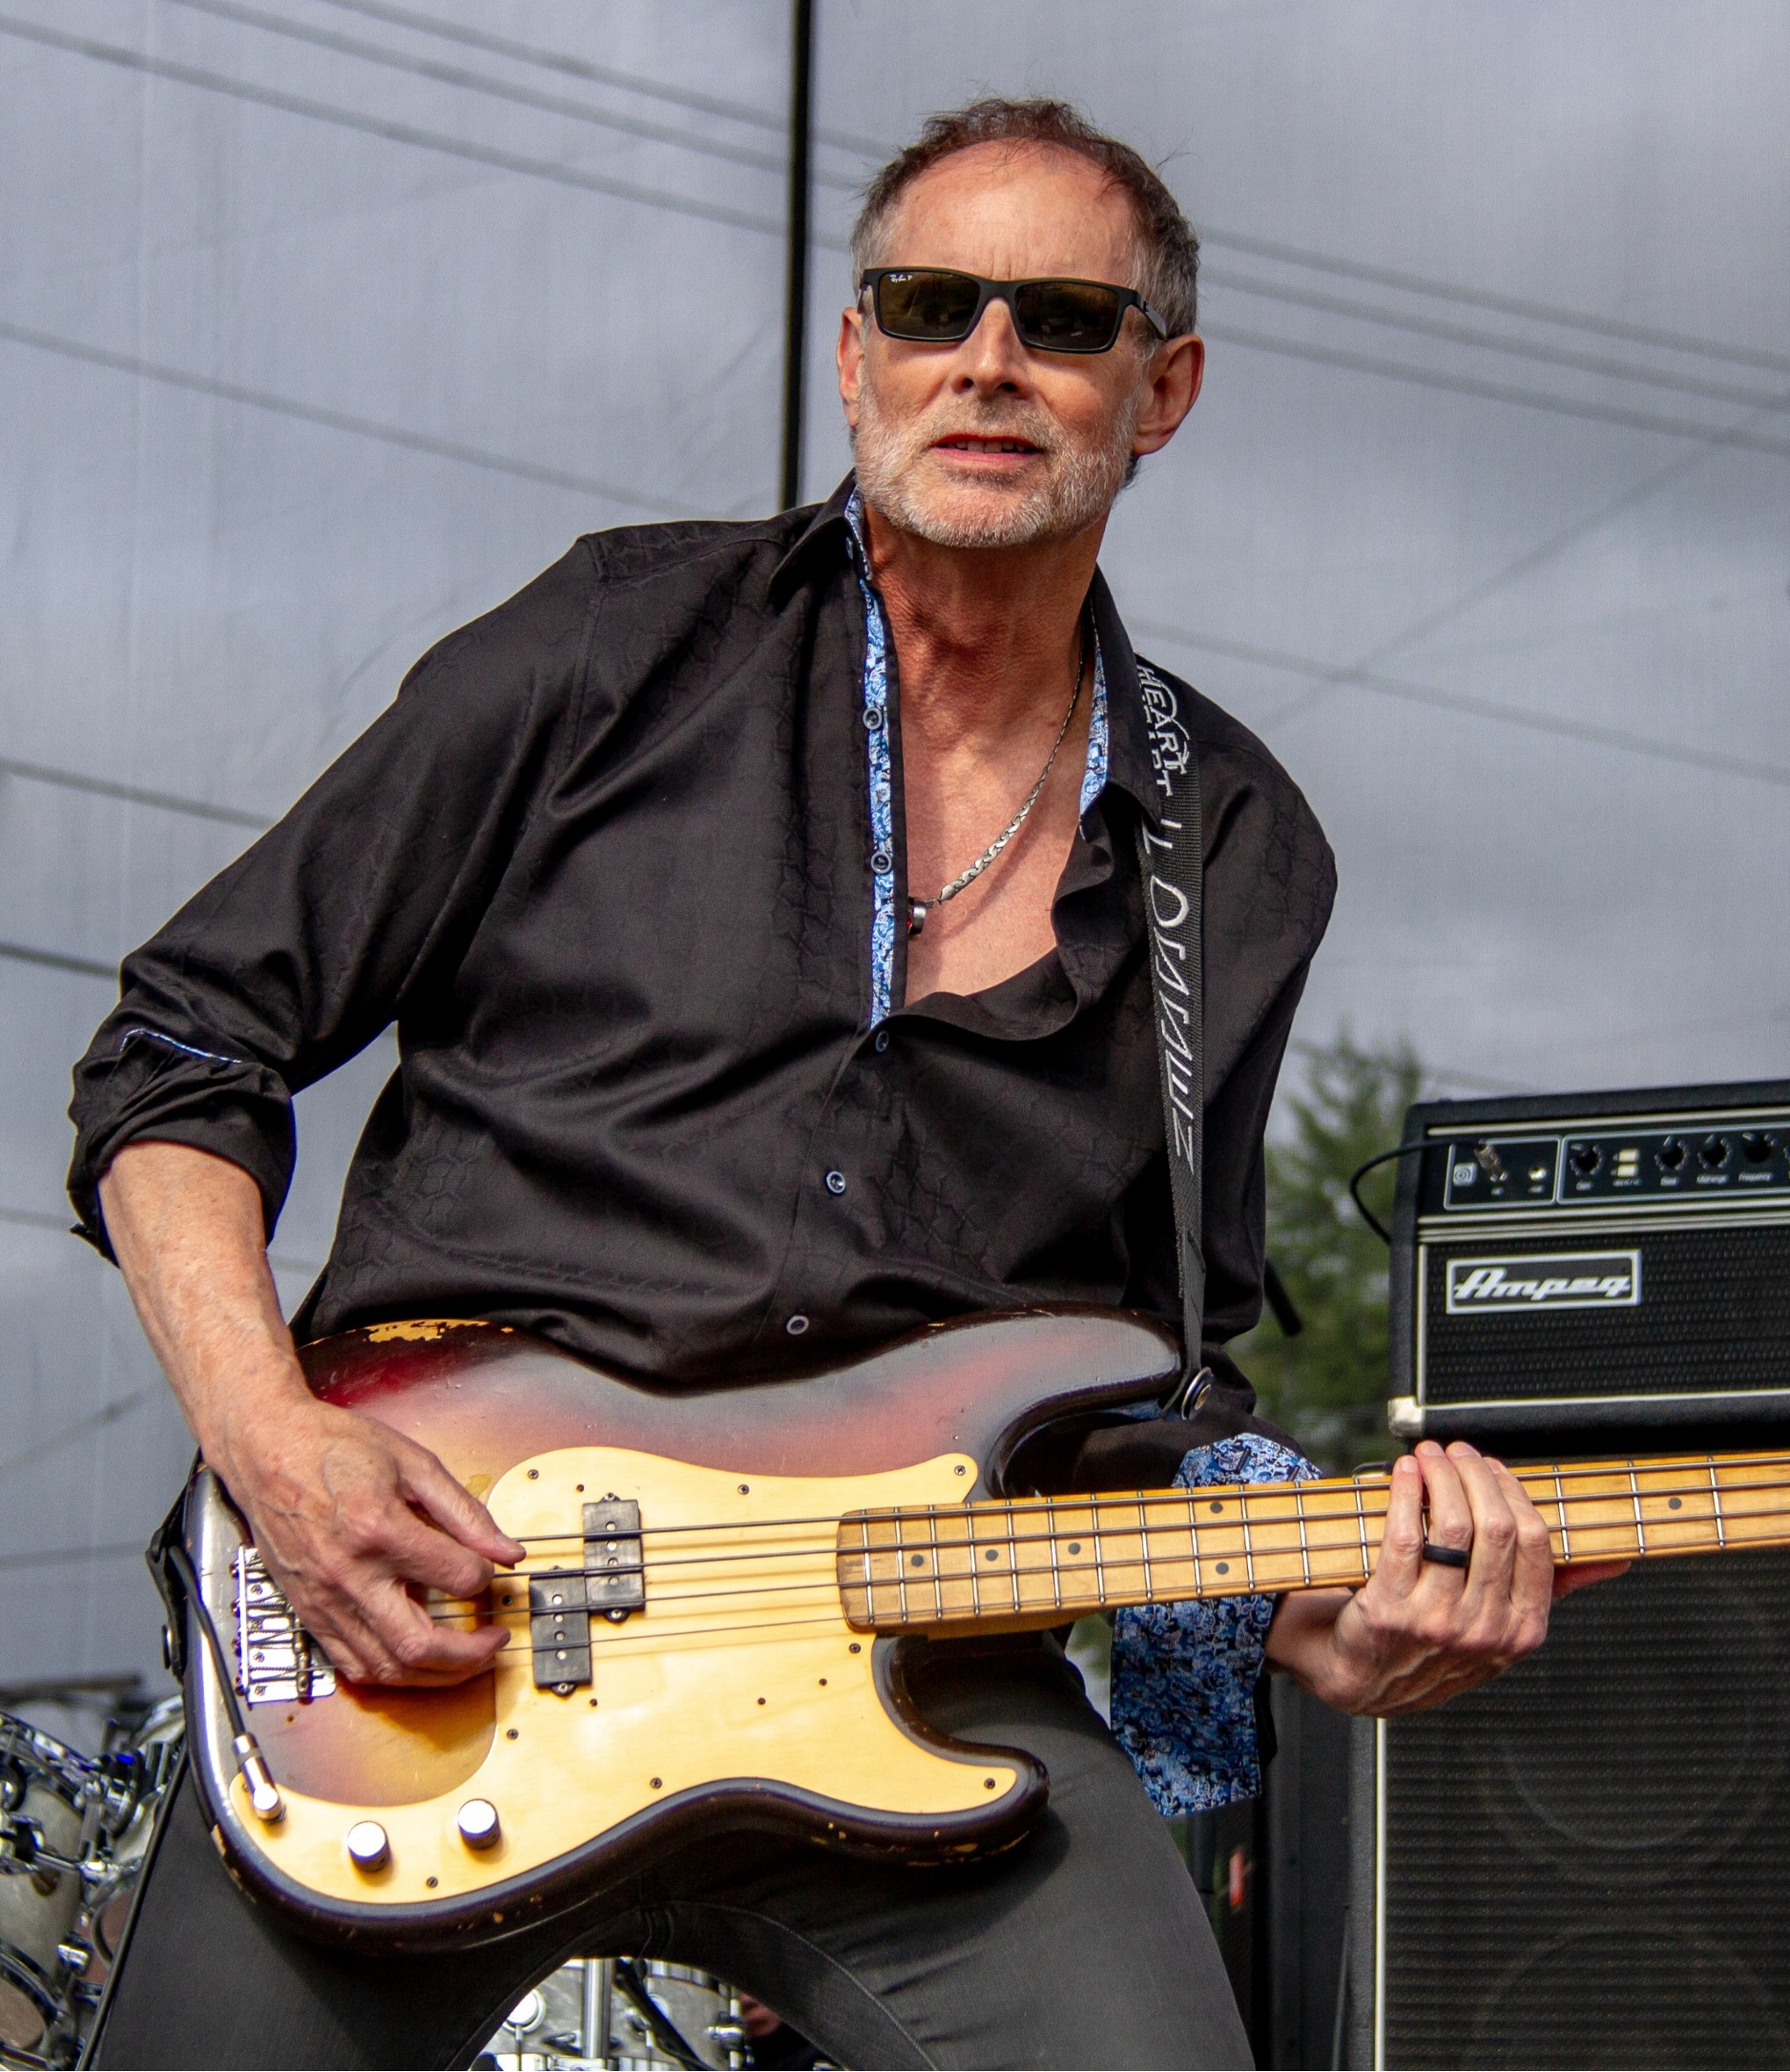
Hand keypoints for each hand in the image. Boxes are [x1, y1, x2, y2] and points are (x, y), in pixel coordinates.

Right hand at [212, 1395, 525, 1687]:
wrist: (267, 1450)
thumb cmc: (333, 1448)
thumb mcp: (412, 1463)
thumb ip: (464, 1511)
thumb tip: (506, 1550)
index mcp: (379, 1529)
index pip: (456, 1576)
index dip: (486, 1575)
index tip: (491, 1569)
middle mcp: (350, 1575)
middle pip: (420, 1644)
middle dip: (471, 1654)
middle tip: (495, 1641)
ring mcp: (325, 1600)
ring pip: (385, 1667)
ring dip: (434, 1675)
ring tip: (465, 1660)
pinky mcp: (308, 1612)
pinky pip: (349, 1665)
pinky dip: (389, 1674)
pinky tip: (413, 1663)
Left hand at [1264, 1439, 1629, 1715]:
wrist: (1366, 1681)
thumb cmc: (1437, 1644)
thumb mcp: (1503, 1630)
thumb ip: (1553, 1590)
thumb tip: (1614, 1561)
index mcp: (1521, 1631)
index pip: (1536, 1544)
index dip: (1513, 1493)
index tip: (1493, 1468)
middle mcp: (1483, 1631)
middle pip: (1495, 1528)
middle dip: (1475, 1474)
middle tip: (1457, 1452)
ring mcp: (1437, 1622)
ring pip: (1452, 1527)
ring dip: (1440, 1476)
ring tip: (1428, 1455)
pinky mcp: (1391, 1610)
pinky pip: (1405, 1536)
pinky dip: (1404, 1492)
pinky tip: (1403, 1473)